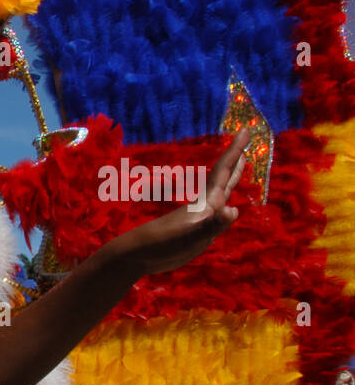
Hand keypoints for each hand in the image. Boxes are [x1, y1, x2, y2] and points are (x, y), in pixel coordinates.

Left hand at [109, 127, 251, 277]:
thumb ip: (212, 224)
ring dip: (232, 177)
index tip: (245, 129)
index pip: (224, 171)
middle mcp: (205, 205)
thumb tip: (233, 210)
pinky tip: (225, 205)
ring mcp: (201, 217)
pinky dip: (225, 204)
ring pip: (221, 192)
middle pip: (224, 177)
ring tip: (241, 163)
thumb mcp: (191, 236)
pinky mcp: (198, 230)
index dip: (235, 151)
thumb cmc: (162, 244)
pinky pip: (217, 212)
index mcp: (205, 202)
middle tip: (245, 138)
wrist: (139, 255)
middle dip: (236, 158)